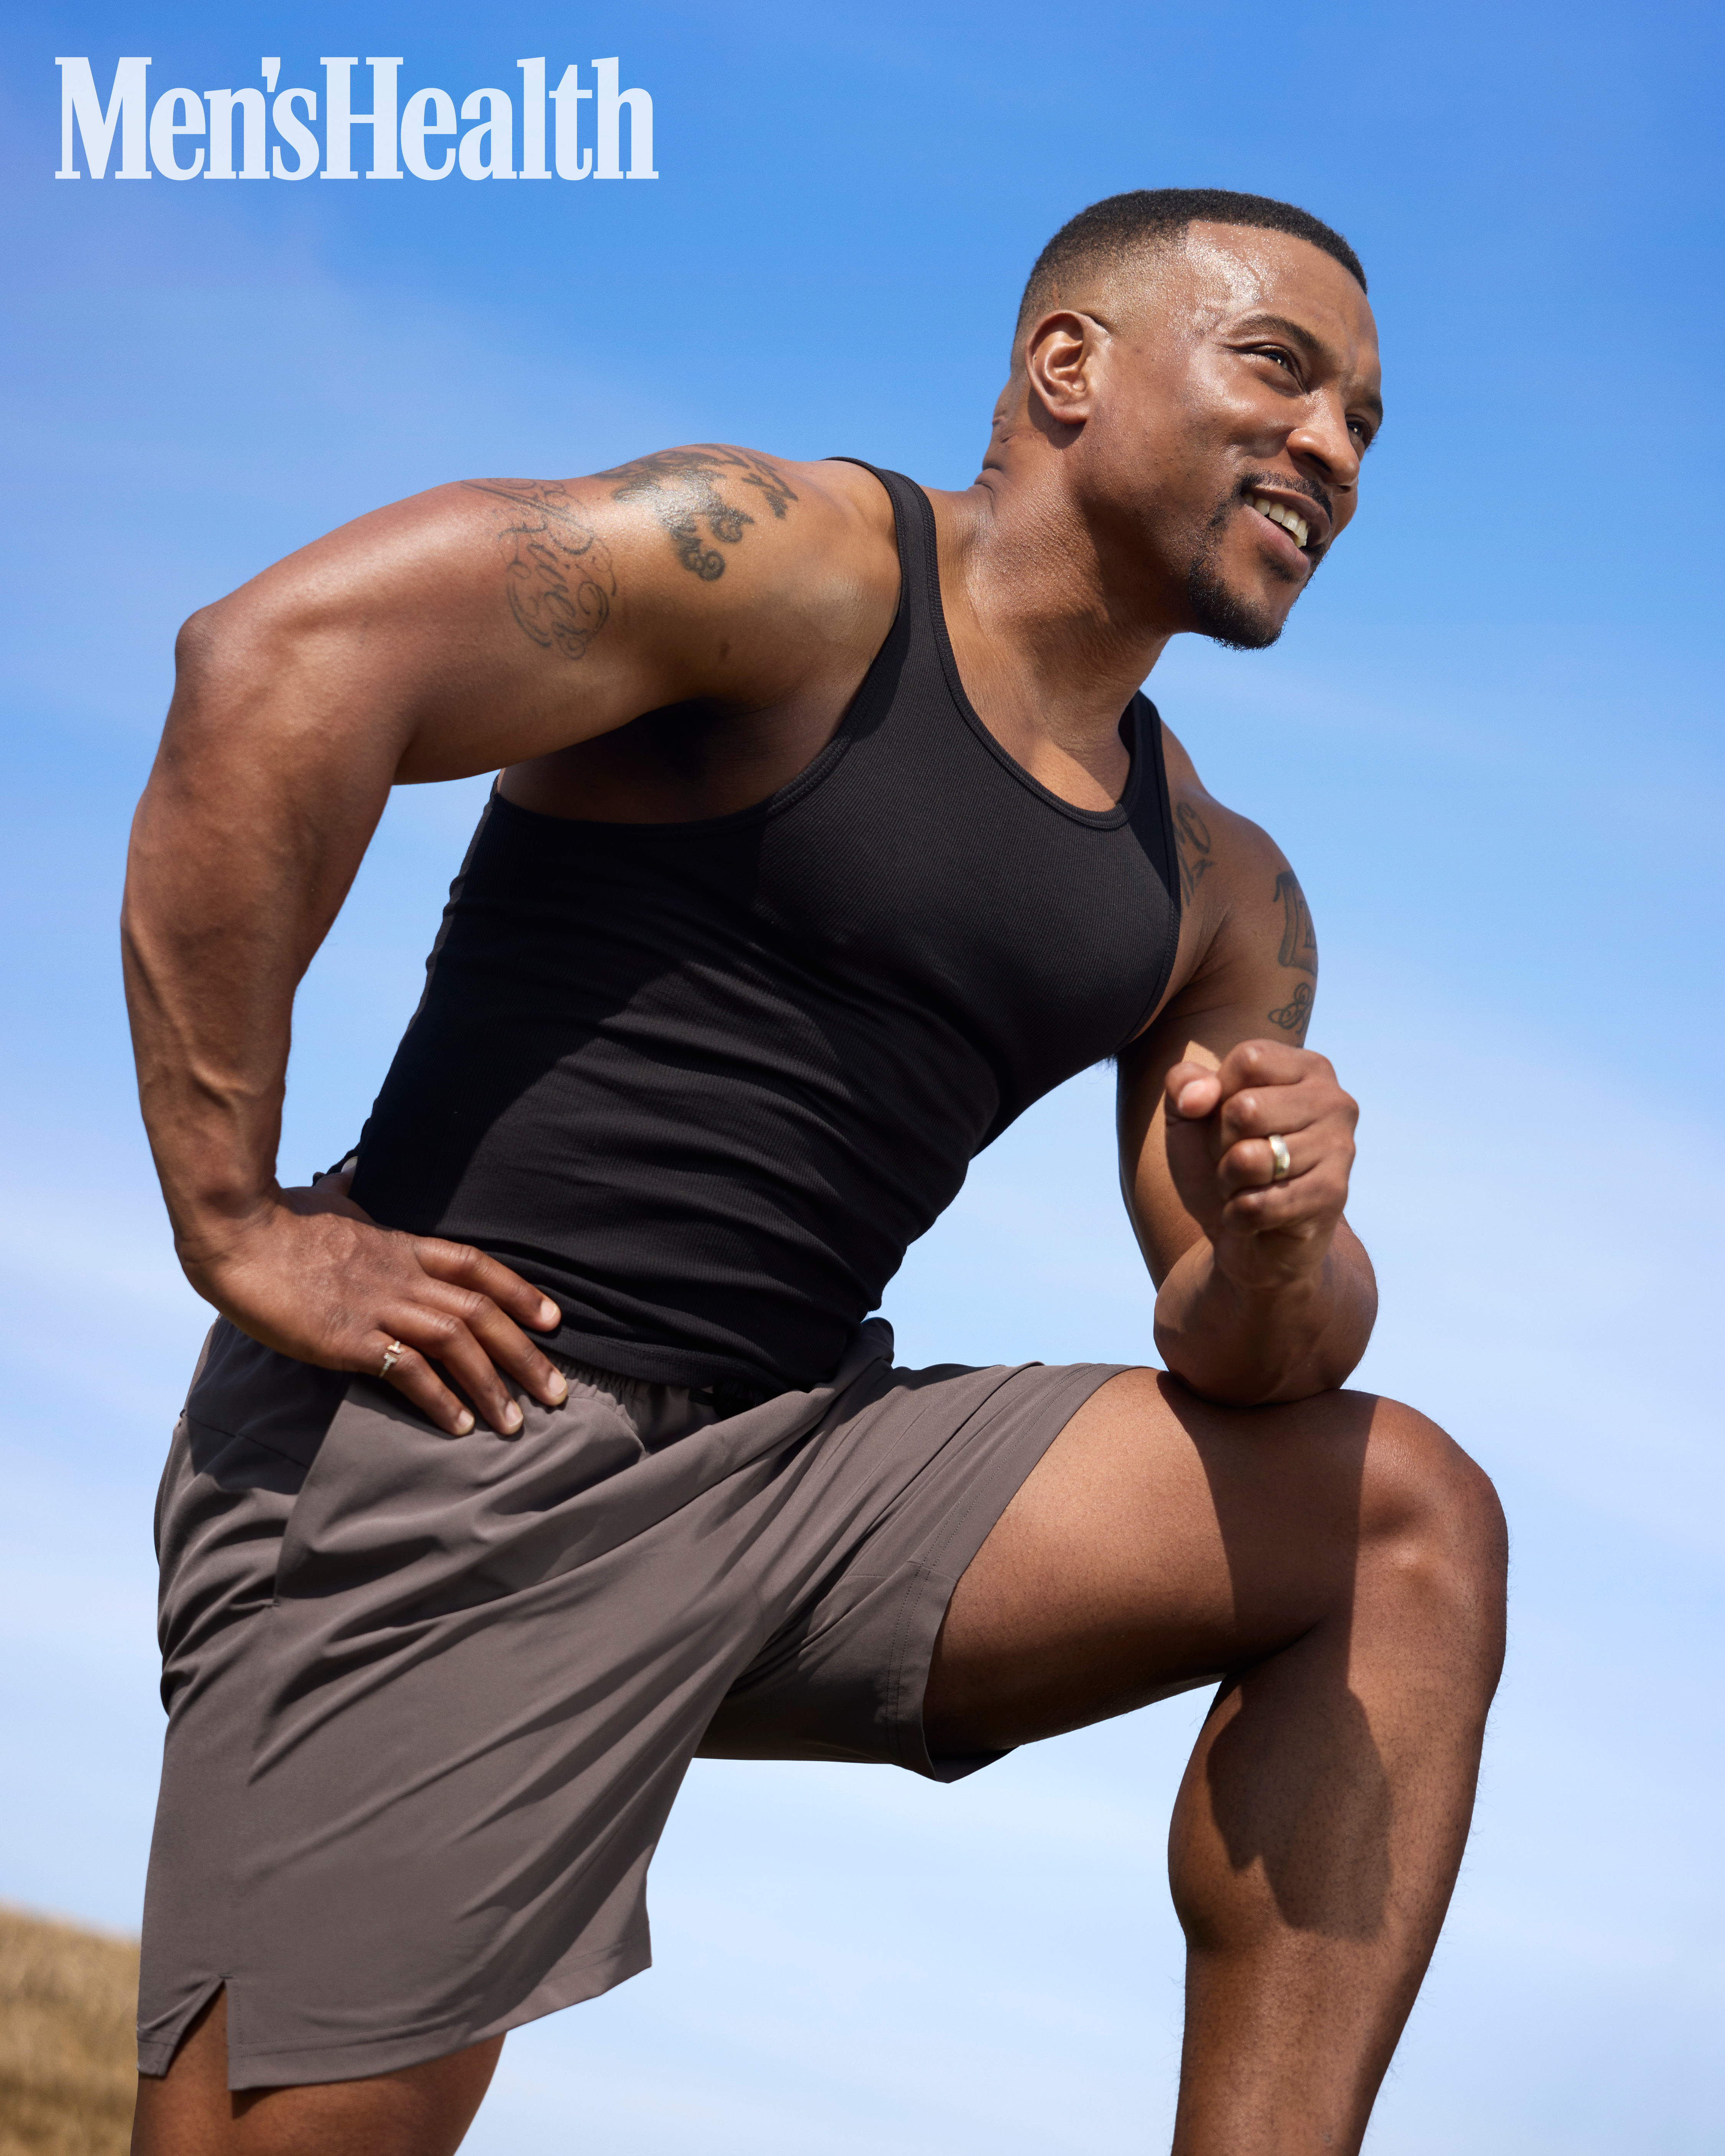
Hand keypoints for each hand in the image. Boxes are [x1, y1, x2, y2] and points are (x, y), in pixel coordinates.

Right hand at [181, 1169, 568, 1435]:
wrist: (235, 1232)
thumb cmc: (274, 1217)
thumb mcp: (323, 1200)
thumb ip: (343, 1198)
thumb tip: (345, 1180)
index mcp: (399, 1246)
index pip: (476, 1267)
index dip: (519, 1293)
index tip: (553, 1320)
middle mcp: (400, 1276)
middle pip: (481, 1312)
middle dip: (524, 1355)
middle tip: (557, 1392)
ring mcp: (377, 1306)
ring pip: (456, 1343)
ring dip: (491, 1385)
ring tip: (515, 1424)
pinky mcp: (347, 1338)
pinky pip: (407, 1370)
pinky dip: (439, 1399)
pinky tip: (459, 1426)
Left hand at [1162, 1040, 1357, 1292]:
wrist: (1247, 1238)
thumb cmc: (1222, 1163)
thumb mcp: (1188, 1116)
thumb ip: (1182, 1084)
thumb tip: (1200, 1096)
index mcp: (1306, 1068)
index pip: (1248, 1059)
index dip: (1217, 1096)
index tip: (1225, 1119)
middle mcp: (1334, 1101)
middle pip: (1245, 1109)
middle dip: (1220, 1144)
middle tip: (1235, 1160)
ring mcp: (1340, 1148)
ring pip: (1249, 1159)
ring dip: (1229, 1182)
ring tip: (1246, 1186)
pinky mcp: (1333, 1196)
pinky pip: (1257, 1204)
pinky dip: (1238, 1216)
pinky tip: (1251, 1217)